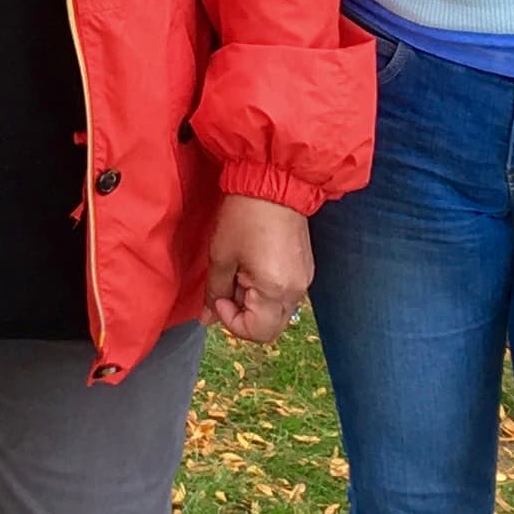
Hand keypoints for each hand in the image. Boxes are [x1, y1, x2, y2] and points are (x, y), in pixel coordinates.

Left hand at [203, 194, 313, 345]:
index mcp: (276, 290)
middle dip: (245, 317)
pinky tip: (254, 266)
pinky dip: (267, 291)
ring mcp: (304, 280)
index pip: (257, 332)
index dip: (232, 321)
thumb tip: (208, 319)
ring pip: (277, 311)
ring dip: (255, 303)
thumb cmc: (244, 217)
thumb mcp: (221, 256)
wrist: (273, 182)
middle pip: (271, 328)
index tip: (220, 297)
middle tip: (228, 291)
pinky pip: (285, 294)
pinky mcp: (305, 268)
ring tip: (240, 274)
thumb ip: (215, 292)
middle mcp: (296, 291)